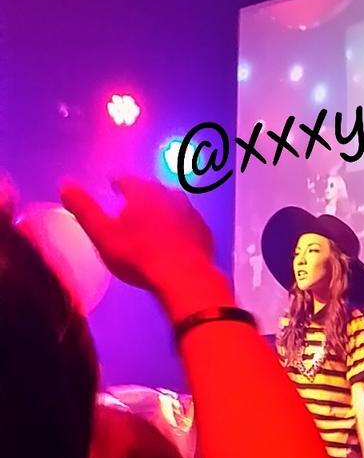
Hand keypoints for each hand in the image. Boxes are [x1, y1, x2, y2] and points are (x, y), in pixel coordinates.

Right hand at [61, 178, 225, 315]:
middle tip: (132, 202)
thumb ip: (84, 209)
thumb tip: (65, 184)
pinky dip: (179, 224)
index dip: (119, 182)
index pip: (128, 180)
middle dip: (142, 193)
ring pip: (173, 203)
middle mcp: (169, 195)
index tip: (114, 185)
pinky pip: (187, 221)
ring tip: (153, 217)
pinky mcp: (203, 230)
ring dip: (162, 207)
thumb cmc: (138, 255)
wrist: (183, 276)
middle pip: (152, 189)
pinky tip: (175, 235)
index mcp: (144, 193)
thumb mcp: (102, 234)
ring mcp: (190, 212)